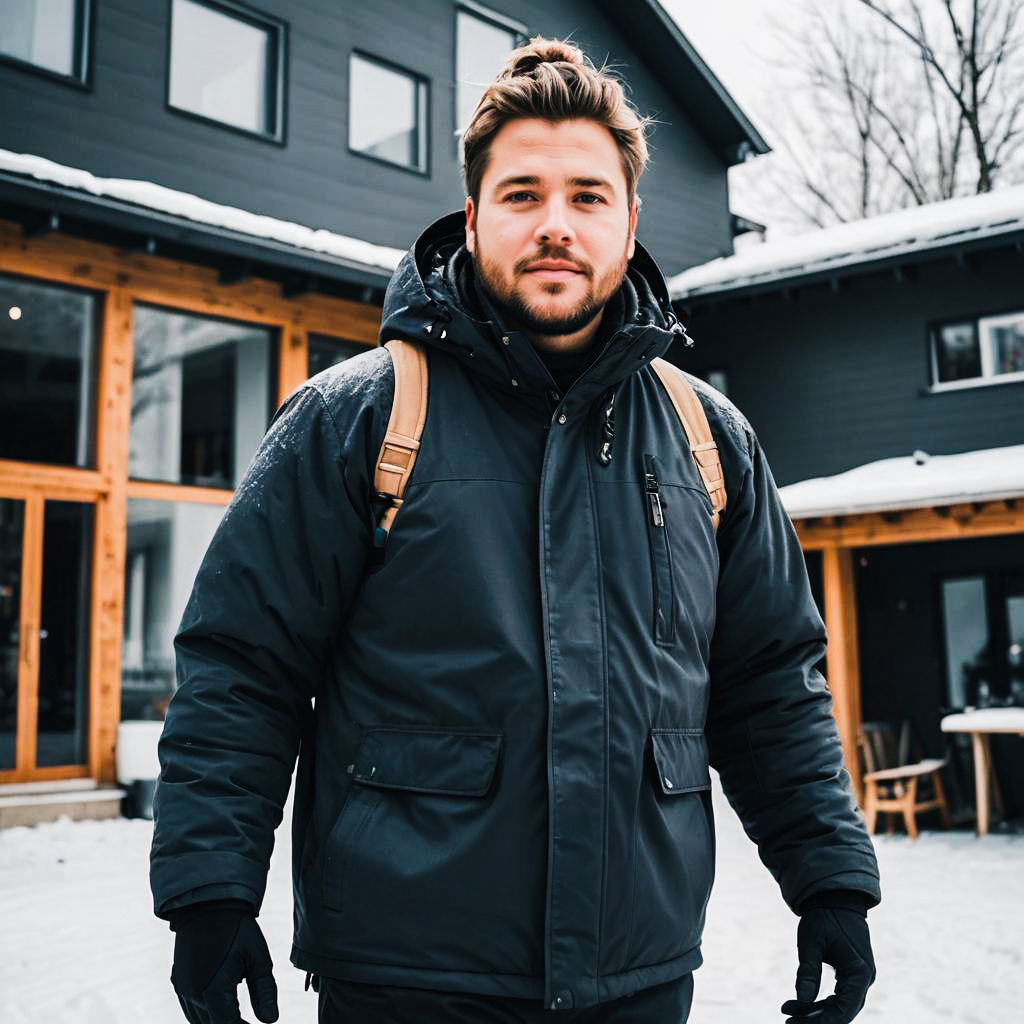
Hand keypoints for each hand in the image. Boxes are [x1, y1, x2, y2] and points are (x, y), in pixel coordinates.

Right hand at [170, 903, 278, 1023]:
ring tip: (240, 1018)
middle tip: (250, 1021)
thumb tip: (271, 1020)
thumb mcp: (257, 957)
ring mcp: (183, 990)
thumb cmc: (237, 929)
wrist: (208, 903)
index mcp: (212, 991)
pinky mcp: (179, 983)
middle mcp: (193, 995)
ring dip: (219, 1022)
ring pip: (200, 1022)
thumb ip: (264, 991)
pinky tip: (224, 1010)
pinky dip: (208, 1015)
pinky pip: (192, 1010)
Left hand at [781, 906, 875, 1022]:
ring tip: (787, 1014)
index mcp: (859, 972)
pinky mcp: (851, 976)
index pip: (844, 1008)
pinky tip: (797, 1005)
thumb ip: (809, 970)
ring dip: (815, 1013)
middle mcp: (864, 979)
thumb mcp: (811, 941)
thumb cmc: (824, 917)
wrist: (835, 899)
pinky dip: (819, 1002)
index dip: (824, 1020)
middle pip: (843, 1011)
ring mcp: (859, 979)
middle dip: (816, 1020)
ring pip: (839, 1006)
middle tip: (788, 1022)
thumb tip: (802, 999)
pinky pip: (837, 997)